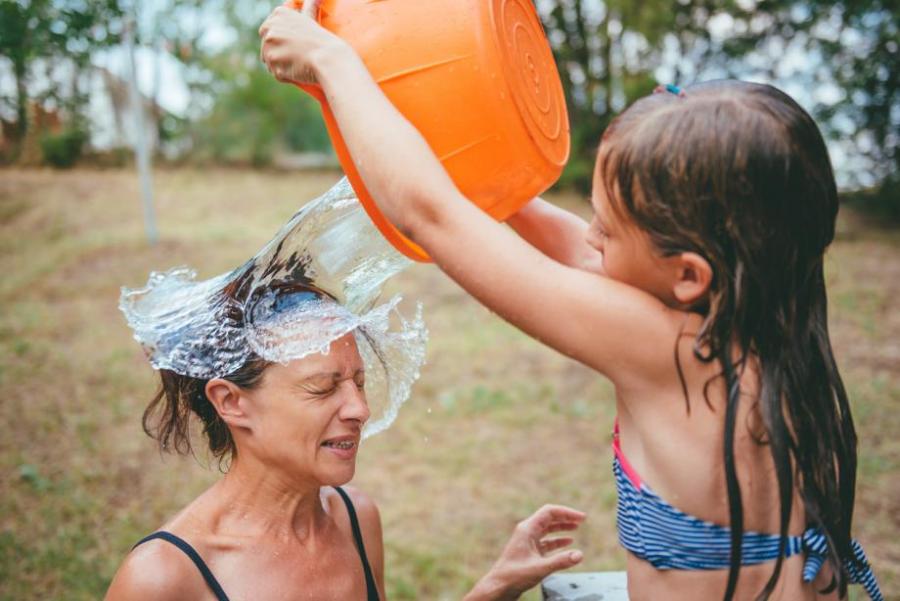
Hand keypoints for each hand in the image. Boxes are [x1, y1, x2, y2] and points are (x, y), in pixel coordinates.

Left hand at [258, 0, 344, 84]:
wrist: (329, 59)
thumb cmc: (323, 41)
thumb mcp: (312, 18)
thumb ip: (308, 6)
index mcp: (278, 14)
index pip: (268, 29)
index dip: (280, 39)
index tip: (293, 44)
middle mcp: (270, 28)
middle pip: (266, 45)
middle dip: (277, 51)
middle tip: (296, 55)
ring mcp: (269, 47)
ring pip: (270, 60)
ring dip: (281, 64)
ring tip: (299, 63)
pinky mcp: (272, 65)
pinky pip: (276, 73)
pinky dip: (285, 75)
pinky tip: (298, 71)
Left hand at [466, 505, 585, 599]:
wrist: (499, 586)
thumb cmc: (514, 576)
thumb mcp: (540, 568)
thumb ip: (560, 561)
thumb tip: (579, 555)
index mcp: (527, 529)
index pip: (549, 512)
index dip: (566, 512)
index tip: (581, 517)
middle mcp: (527, 531)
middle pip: (549, 518)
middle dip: (565, 518)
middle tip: (582, 520)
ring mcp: (527, 541)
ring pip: (547, 529)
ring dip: (562, 527)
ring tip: (576, 527)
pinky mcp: (529, 551)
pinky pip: (546, 541)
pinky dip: (557, 540)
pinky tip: (567, 543)